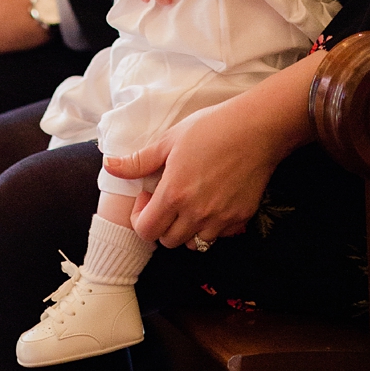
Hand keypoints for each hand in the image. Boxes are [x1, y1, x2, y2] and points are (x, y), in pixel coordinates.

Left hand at [112, 99, 287, 250]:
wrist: (259, 127)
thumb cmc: (214, 127)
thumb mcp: (171, 139)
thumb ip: (139, 160)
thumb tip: (109, 165)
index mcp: (174, 194)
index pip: (145, 231)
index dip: (141, 217)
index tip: (149, 197)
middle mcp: (196, 212)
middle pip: (168, 241)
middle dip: (163, 225)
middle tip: (170, 201)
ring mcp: (221, 217)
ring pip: (194, 243)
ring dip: (189, 229)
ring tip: (193, 206)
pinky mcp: (241, 216)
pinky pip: (220, 235)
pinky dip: (214, 227)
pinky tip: (216, 204)